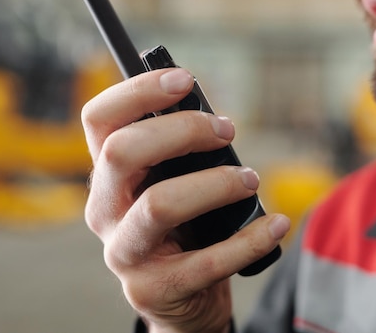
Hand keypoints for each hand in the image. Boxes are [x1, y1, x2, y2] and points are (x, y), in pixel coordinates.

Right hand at [81, 68, 289, 332]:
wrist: (178, 296)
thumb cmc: (182, 224)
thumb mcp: (170, 182)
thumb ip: (178, 151)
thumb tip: (212, 117)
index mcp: (106, 175)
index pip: (99, 120)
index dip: (137, 91)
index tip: (184, 79)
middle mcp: (104, 211)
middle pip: (123, 152)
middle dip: (183, 131)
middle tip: (226, 130)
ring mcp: (125, 253)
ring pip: (160, 204)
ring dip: (215, 183)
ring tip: (249, 179)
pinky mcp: (156, 289)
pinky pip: (208, 262)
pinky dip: (250, 239)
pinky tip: (277, 224)